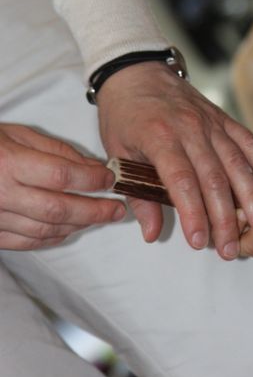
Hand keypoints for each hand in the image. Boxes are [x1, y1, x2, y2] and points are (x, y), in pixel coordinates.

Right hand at [0, 123, 122, 250]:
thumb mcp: (17, 134)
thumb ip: (56, 151)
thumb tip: (92, 168)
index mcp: (9, 163)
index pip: (60, 176)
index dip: (91, 180)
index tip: (111, 179)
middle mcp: (1, 194)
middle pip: (57, 209)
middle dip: (94, 211)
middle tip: (117, 209)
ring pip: (44, 230)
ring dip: (77, 226)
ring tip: (99, 217)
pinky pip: (25, 242)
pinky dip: (52, 238)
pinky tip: (70, 230)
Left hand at [96, 62, 252, 258]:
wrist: (135, 71)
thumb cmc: (123, 115)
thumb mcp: (117, 154)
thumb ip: (138, 195)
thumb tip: (151, 233)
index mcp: (159, 138)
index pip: (181, 181)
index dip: (192, 214)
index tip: (199, 242)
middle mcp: (190, 130)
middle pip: (214, 178)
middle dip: (225, 217)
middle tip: (230, 249)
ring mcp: (210, 122)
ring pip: (236, 162)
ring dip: (250, 195)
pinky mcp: (222, 118)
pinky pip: (247, 140)